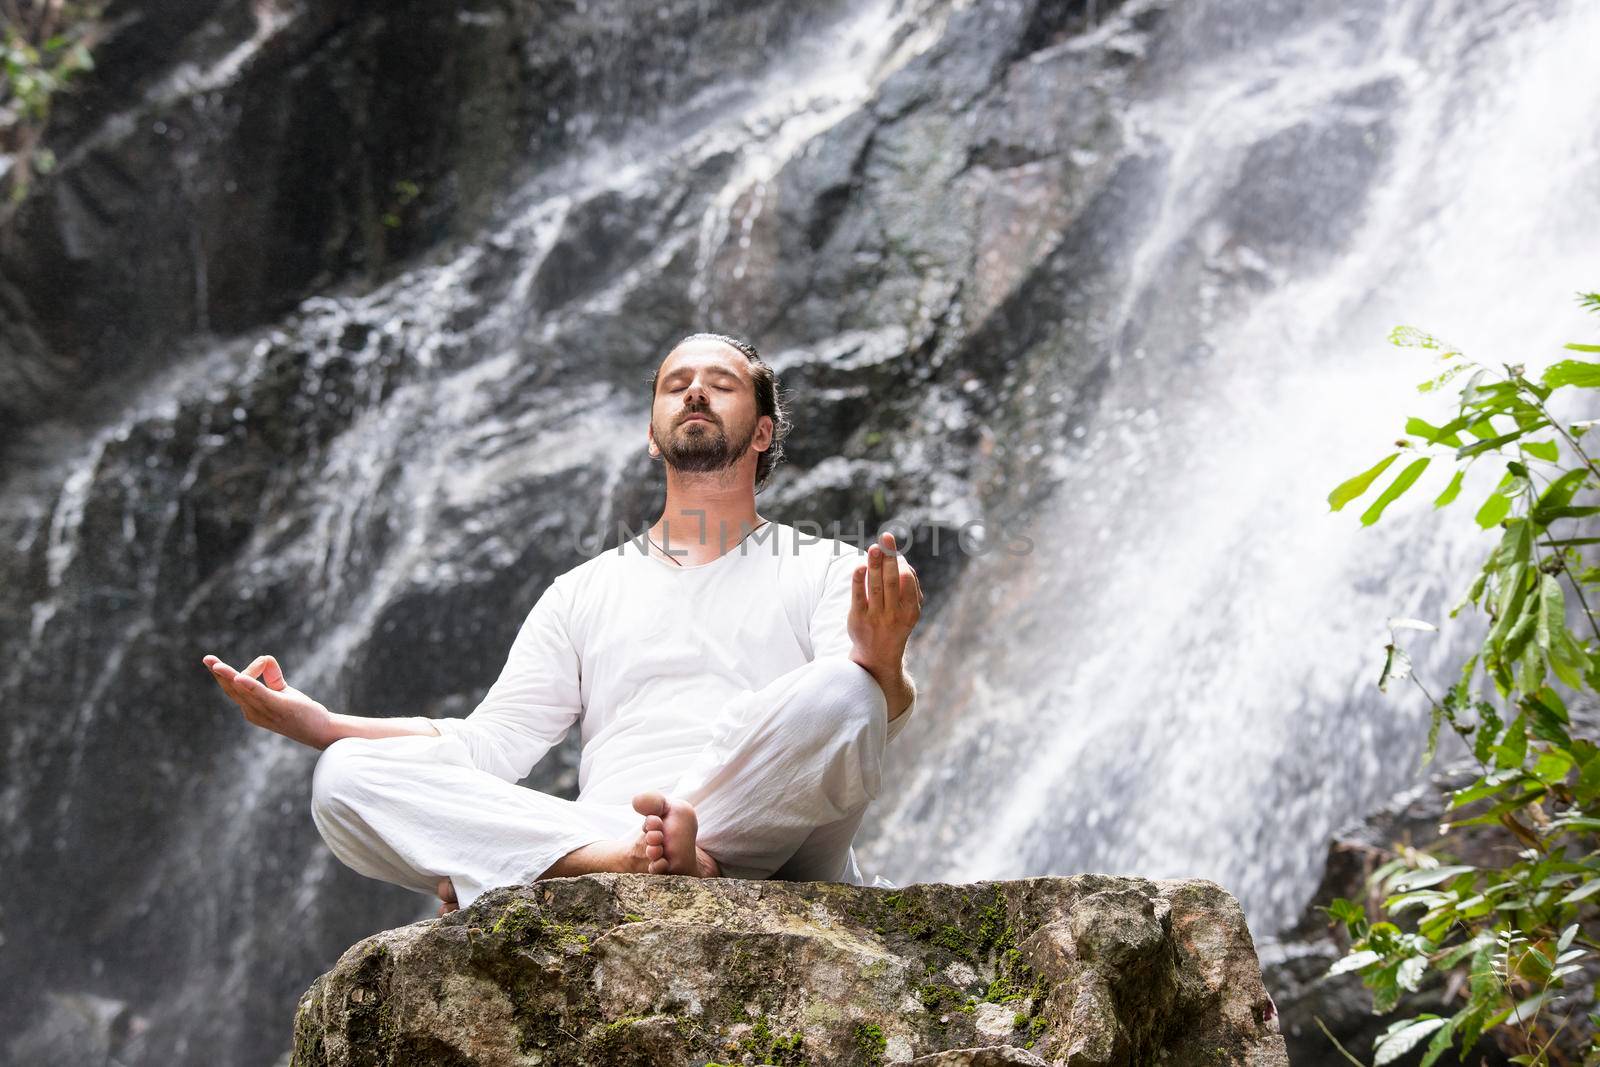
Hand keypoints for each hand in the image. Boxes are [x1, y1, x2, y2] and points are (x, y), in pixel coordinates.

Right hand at [203, 653, 334, 748]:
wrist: (321, 731)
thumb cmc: (300, 712)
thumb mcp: (282, 692)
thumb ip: (272, 677)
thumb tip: (265, 658)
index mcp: (251, 709)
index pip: (234, 690)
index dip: (225, 676)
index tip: (227, 661)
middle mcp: (254, 712)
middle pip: (233, 690)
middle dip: (219, 674)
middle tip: (207, 659)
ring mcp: (266, 711)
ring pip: (243, 690)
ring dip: (229, 676)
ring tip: (217, 665)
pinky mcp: (280, 708)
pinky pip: (261, 695)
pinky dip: (250, 686)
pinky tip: (240, 678)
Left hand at [847, 531, 922, 673]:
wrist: (878, 655)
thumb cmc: (896, 624)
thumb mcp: (909, 611)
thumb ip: (909, 587)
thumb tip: (901, 561)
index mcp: (910, 611)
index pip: (907, 584)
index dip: (902, 566)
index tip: (897, 553)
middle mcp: (894, 615)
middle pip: (891, 581)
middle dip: (890, 558)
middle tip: (886, 538)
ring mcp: (875, 618)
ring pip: (875, 586)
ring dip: (875, 564)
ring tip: (875, 547)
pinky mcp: (858, 619)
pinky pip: (858, 596)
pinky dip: (859, 579)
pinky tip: (860, 565)